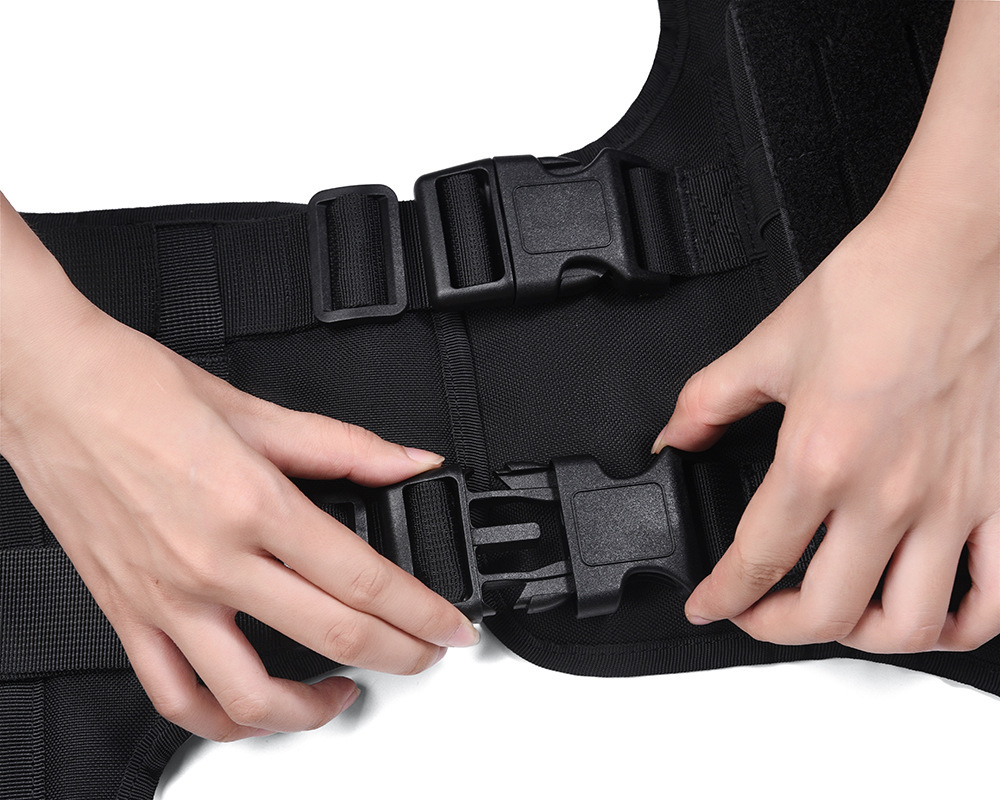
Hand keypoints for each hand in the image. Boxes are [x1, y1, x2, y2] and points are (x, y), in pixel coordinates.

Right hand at [1, 199, 477, 740]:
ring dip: (312, 710)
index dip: (423, 613)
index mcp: (254, 504)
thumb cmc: (138, 390)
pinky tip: (253, 706)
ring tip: (344, 693)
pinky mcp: (130, 615)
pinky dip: (223, 719)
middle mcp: (213, 561)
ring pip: (250, 696)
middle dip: (400, 656)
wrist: (50, 389)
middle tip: (425, 654)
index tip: (451, 628)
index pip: (365, 579)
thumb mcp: (257, 410)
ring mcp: (168, 597)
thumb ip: (345, 447)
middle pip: (333, 636)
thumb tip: (408, 462)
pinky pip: (176, 696)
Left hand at [653, 192, 998, 653]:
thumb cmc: (876, 290)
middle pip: (829, 613)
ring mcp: (951, 502)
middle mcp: (888, 494)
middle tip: (760, 611)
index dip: (723, 597)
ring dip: (865, 638)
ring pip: (911, 622)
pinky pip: (997, 593)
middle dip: (778, 628)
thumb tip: (675, 436)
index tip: (710, 606)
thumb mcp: (768, 347)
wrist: (956, 252)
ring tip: (838, 617)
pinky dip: (961, 624)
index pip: (758, 560)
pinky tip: (930, 614)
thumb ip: (708, 401)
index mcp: (820, 458)